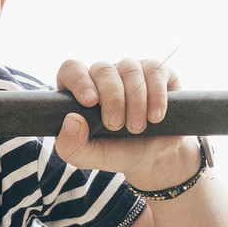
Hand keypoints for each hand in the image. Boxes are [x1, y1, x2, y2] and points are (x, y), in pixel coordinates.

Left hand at [54, 57, 181, 179]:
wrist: (154, 157)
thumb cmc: (116, 151)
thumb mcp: (89, 157)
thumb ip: (70, 145)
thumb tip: (71, 120)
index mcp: (81, 91)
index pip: (71, 69)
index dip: (79, 81)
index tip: (90, 102)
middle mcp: (104, 76)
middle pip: (103, 69)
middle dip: (112, 99)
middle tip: (116, 125)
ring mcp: (130, 70)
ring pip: (130, 70)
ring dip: (135, 101)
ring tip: (137, 127)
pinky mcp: (156, 72)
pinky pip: (155, 71)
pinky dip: (156, 96)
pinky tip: (155, 116)